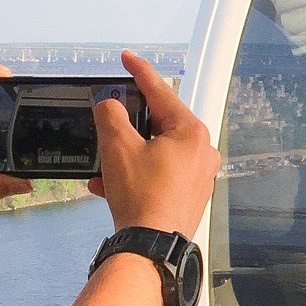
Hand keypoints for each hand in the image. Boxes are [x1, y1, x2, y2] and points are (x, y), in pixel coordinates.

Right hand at [90, 51, 219, 236]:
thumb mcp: (117, 146)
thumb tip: (111, 105)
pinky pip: (157, 175)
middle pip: (159, 124)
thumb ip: (111, 115)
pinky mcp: (188, 195)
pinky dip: (134, 175)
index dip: (140, 72)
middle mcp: (202, 152)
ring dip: (126, 155)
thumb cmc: (141, 196)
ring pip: (155, 152)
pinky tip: (107, 186)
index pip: (162, 92)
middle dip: (128, 124)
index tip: (127, 58)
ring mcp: (198, 175)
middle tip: (109, 119)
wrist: (151, 246)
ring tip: (103, 165)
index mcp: (191, 132)